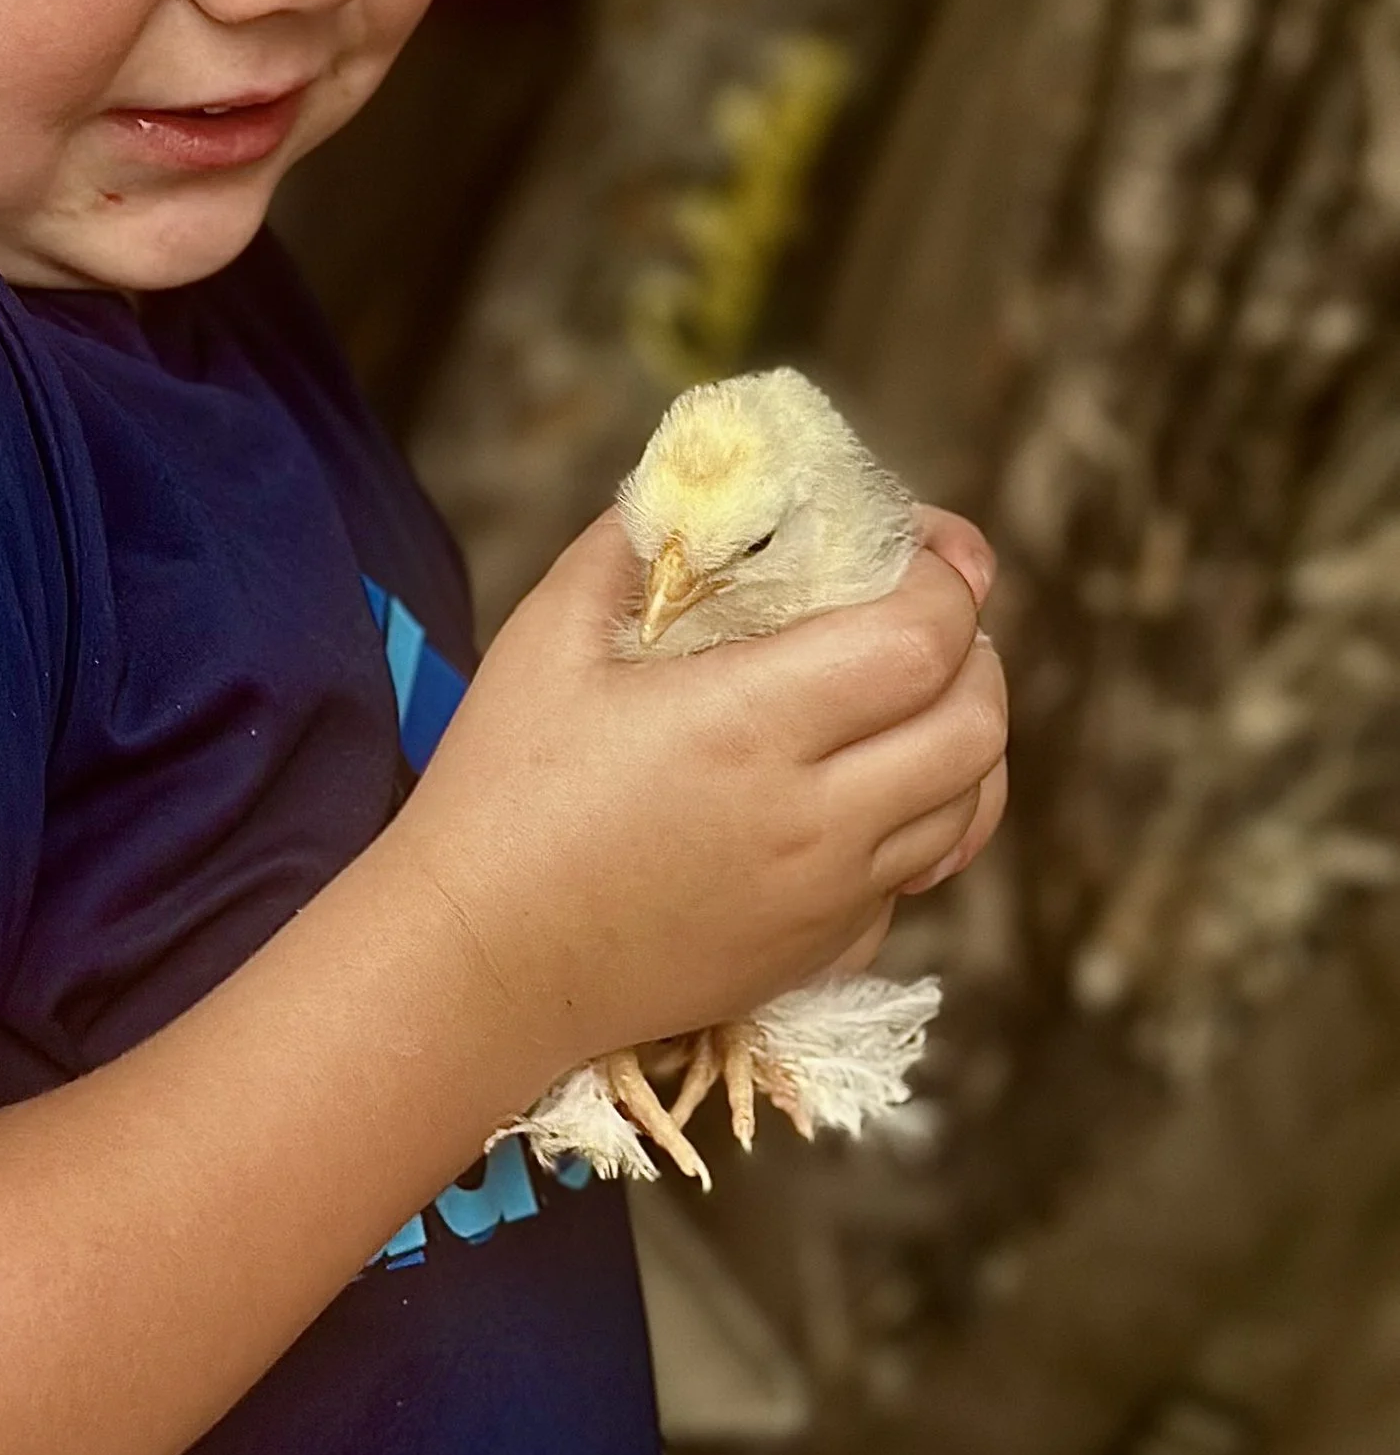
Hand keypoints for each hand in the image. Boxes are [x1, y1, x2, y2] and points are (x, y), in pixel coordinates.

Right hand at [389, 506, 1007, 1079]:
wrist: (475, 965)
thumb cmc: (498, 793)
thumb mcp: (546, 638)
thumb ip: (632, 545)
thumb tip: (703, 488)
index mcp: (749, 725)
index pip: (925, 639)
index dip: (945, 577)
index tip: (916, 546)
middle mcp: (812, 820)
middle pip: (978, 723)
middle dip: (972, 650)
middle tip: (919, 615)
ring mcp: (826, 899)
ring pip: (969, 804)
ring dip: (958, 736)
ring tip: (905, 696)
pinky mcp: (818, 953)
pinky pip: (917, 877)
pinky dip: (918, 821)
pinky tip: (857, 791)